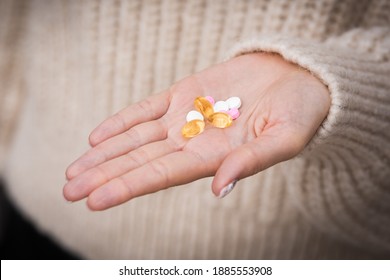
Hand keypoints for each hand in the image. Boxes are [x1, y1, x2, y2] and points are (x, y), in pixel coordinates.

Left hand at [63, 53, 329, 209]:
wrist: (297, 79)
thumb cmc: (300, 112)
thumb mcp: (285, 138)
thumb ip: (252, 162)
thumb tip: (221, 187)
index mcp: (214, 157)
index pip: (161, 176)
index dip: (127, 187)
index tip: (94, 200)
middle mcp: (193, 142)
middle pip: (139, 161)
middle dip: (104, 176)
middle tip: (69, 191)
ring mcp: (185, 118)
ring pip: (135, 139)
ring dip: (104, 154)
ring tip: (74, 171)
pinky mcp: (184, 93)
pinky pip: (146, 110)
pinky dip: (121, 122)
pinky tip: (97, 137)